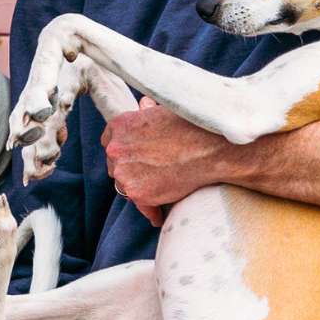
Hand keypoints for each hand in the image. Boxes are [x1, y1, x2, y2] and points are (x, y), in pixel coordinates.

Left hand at [99, 104, 231, 226]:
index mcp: (119, 126)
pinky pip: (140, 205)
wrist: (208, 148)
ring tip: (156, 192)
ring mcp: (124, 172)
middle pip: (115, 164)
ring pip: (124, 184)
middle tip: (147, 174)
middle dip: (129, 168)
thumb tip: (144, 104)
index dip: (124, 150)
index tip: (134, 156)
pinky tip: (158, 215)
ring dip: (138, 188)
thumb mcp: (164, 112)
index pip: (110, 141)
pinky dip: (150, 210)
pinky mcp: (137, 193)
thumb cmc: (192, 126)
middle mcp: (115, 149)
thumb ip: (148, 112)